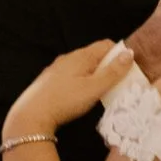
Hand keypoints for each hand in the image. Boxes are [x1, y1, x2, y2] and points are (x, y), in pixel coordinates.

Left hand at [2, 41, 126, 143]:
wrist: (31, 115)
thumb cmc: (65, 101)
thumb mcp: (94, 88)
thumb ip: (113, 72)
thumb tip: (129, 53)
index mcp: (81, 56)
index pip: (106, 44)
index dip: (119, 54)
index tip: (126, 70)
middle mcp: (68, 57)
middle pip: (94, 55)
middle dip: (108, 66)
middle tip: (116, 84)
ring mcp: (57, 68)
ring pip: (82, 66)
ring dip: (94, 74)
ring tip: (100, 92)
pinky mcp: (50, 80)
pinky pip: (71, 74)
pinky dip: (81, 80)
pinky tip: (80, 96)